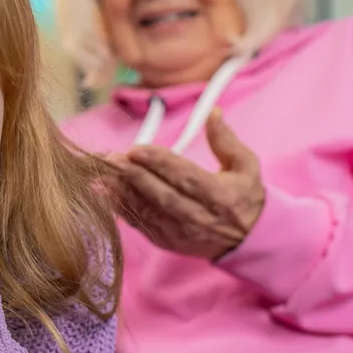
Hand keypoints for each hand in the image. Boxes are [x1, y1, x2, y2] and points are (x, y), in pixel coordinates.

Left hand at [106, 109, 263, 259]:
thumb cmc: (244, 196)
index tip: (137, 149)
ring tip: (104, 173)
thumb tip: (213, 112)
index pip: (186, 178)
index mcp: (220, 196)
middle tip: (113, 158)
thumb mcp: (245, 165)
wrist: (248, 239)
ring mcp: (181, 232)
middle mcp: (199, 217)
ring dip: (123, 192)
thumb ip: (226, 140)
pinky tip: (105, 193)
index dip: (159, 163)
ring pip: (147, 211)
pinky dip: (121, 209)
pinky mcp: (166, 241)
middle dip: (134, 176)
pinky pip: (140, 224)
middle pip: (162, 196)